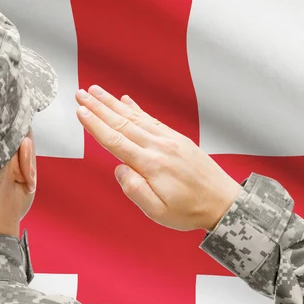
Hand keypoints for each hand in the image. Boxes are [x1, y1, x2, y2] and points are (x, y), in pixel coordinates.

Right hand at [75, 85, 242, 231]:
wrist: (223, 202)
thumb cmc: (189, 210)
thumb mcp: (158, 212)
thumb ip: (135, 190)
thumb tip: (119, 169)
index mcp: (151, 165)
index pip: (116, 141)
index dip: (96, 125)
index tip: (80, 111)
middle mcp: (159, 147)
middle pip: (122, 123)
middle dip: (99, 107)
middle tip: (81, 93)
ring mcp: (170, 140)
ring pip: (135, 117)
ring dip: (113, 103)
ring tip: (97, 91)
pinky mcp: (178, 139)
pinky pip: (152, 119)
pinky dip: (137, 109)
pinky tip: (126, 101)